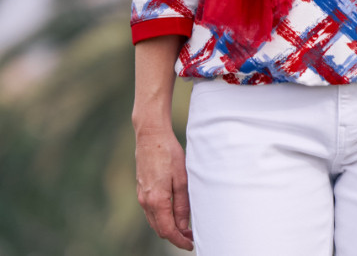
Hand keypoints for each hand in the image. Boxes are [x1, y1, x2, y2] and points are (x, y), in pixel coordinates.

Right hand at [135, 125, 193, 249]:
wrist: (151, 135)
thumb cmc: (168, 153)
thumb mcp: (182, 178)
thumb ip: (182, 204)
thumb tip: (184, 226)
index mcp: (156, 200)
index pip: (167, 231)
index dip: (179, 241)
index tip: (191, 244)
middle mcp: (145, 201)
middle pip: (160, 229)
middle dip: (175, 235)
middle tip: (192, 235)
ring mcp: (141, 195)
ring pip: (154, 221)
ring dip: (168, 226)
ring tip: (185, 225)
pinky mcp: (141, 188)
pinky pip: (151, 211)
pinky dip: (162, 216)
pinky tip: (173, 211)